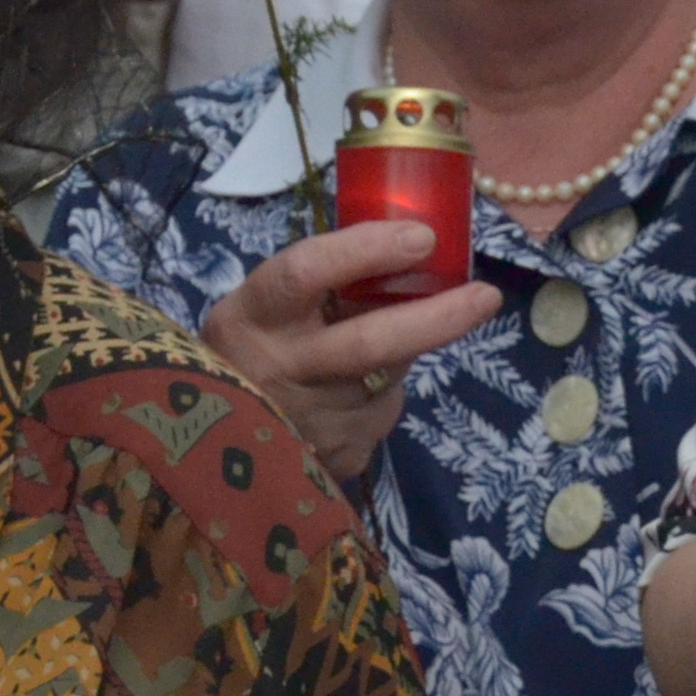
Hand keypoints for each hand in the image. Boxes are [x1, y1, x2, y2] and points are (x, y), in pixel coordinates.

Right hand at [200, 216, 496, 481]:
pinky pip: (377, 415)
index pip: (306, 272)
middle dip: (437, 317)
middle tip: (485, 296)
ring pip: (385, 379)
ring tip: (368, 354)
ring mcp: (305, 422)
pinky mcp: (331, 458)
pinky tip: (347, 400)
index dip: (366, 251)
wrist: (211, 438)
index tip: (424, 236)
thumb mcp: (266, 310)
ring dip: (397, 359)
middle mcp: (275, 371)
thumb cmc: (250, 351)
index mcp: (251, 316)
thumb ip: (322, 287)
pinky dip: (377, 398)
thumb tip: (412, 254)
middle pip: (368, 342)